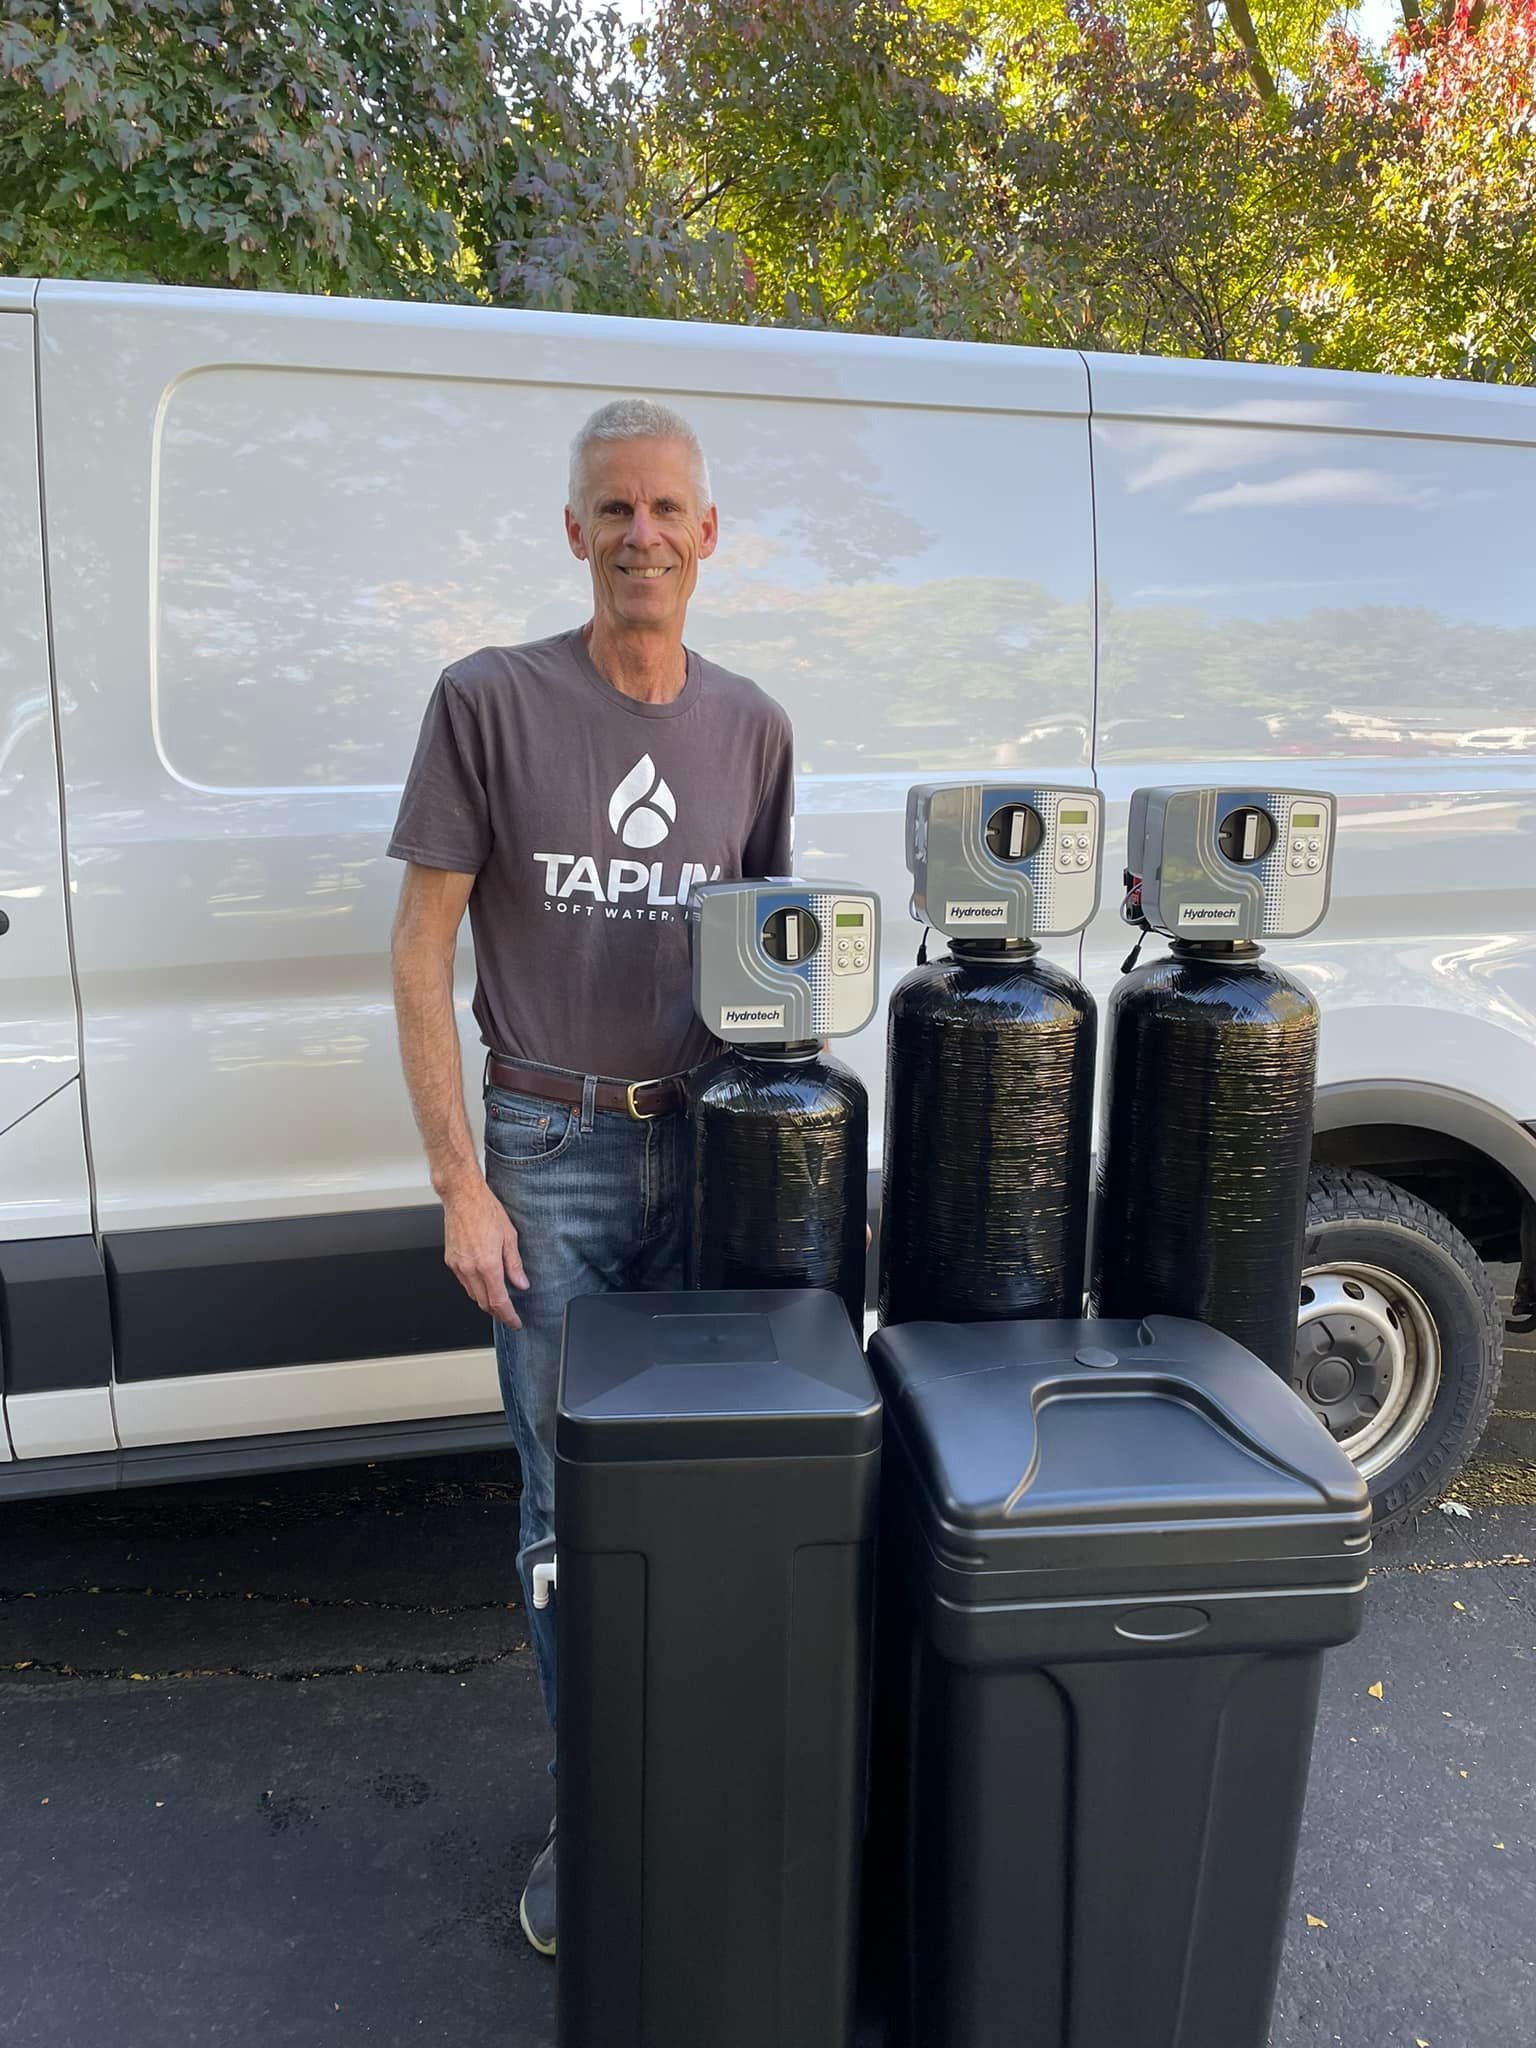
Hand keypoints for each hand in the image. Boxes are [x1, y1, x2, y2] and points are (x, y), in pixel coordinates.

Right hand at [442, 1175, 529, 1327]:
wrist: (462, 1197)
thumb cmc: (485, 1210)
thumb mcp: (509, 1237)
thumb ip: (514, 1264)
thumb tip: (521, 1283)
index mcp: (487, 1264)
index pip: (498, 1301)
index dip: (508, 1316)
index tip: (515, 1322)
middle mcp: (470, 1268)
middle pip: (483, 1303)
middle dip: (497, 1312)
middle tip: (509, 1314)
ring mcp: (457, 1266)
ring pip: (472, 1294)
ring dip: (485, 1300)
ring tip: (499, 1298)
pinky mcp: (450, 1260)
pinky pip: (463, 1282)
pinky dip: (475, 1287)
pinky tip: (484, 1281)